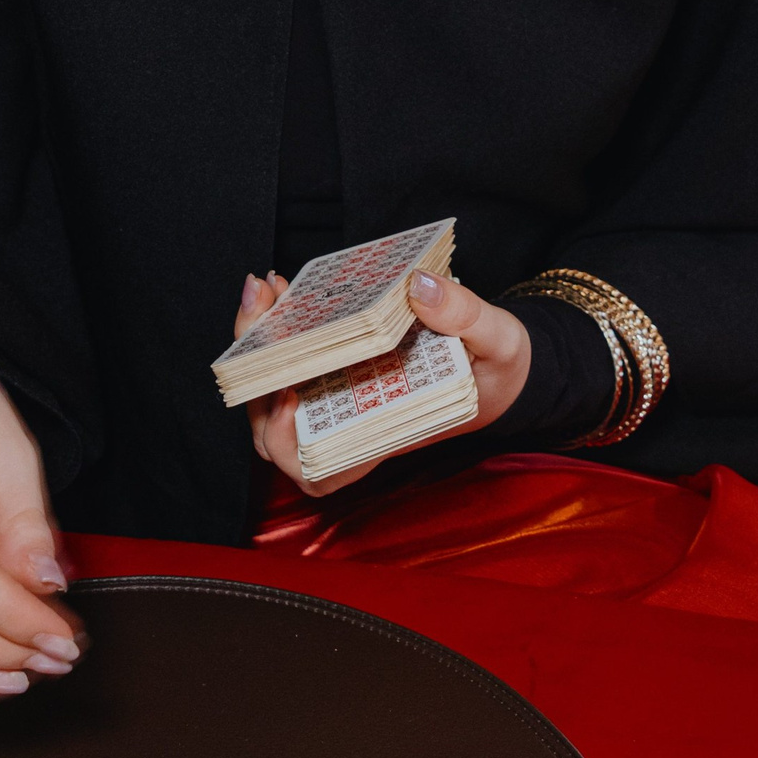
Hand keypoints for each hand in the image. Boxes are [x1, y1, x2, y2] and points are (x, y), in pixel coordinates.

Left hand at [237, 264, 532, 491]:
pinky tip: (285, 290)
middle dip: (254, 376)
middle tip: (260, 311)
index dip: (290, 446)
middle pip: (279, 433)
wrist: (504, 364)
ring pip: (273, 396)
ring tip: (265, 293)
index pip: (322, 470)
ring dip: (257, 347)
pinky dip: (276, 331)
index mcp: (387, 434)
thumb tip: (419, 287)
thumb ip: (465, 316)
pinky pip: (291, 363)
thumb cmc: (500, 369)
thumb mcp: (499, 340)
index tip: (290, 394)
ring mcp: (341, 398)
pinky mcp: (338, 368)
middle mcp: (354, 424)